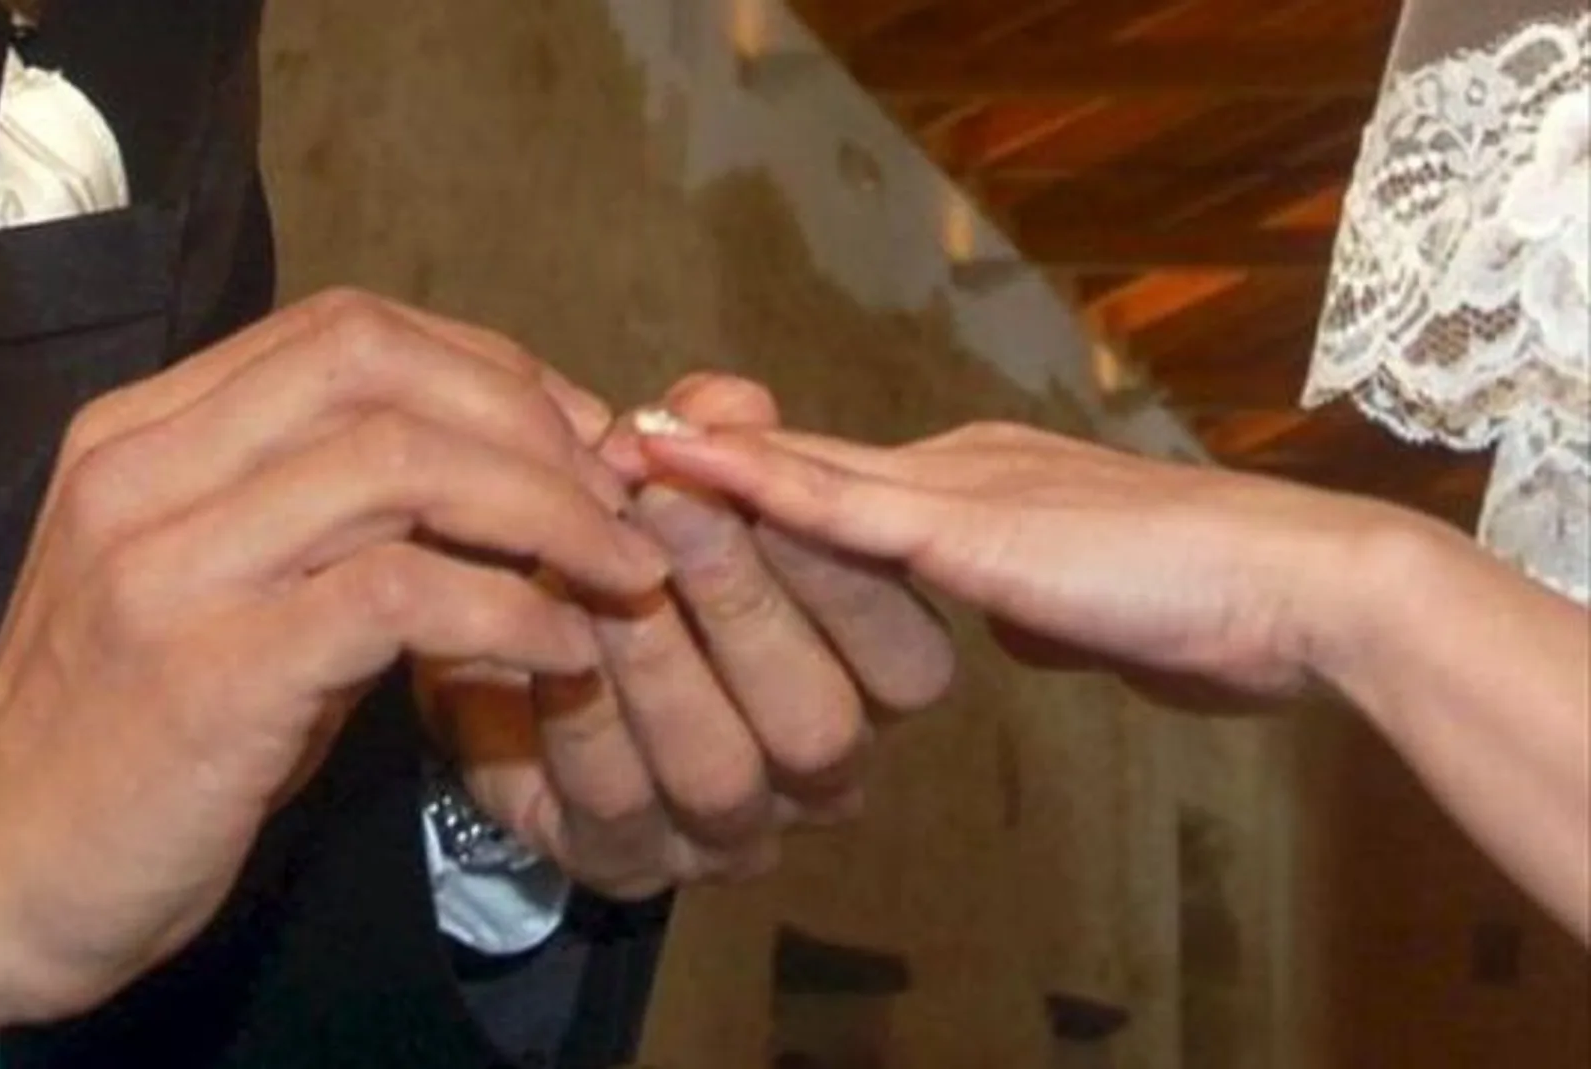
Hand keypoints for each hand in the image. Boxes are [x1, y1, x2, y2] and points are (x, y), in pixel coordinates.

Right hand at [0, 290, 666, 1031]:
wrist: (2, 870)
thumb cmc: (134, 734)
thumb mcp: (218, 590)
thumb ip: (328, 520)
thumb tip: (501, 483)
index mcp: (145, 431)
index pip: (346, 332)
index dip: (487, 367)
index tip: (576, 435)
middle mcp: (146, 470)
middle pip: (378, 363)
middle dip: (527, 417)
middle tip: (614, 494)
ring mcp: (171, 565)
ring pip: (400, 462)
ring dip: (545, 510)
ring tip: (620, 570)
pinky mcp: (211, 670)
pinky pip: (400, 595)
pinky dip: (507, 611)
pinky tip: (562, 648)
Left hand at [424, 374, 954, 899]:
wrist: (514, 654)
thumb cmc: (639, 562)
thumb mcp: (686, 485)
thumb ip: (720, 441)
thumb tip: (724, 404)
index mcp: (871, 685)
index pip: (905, 651)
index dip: (835, 564)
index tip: (754, 469)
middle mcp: (822, 775)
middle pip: (818, 719)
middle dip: (740, 601)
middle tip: (666, 501)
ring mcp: (728, 834)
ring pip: (719, 769)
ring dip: (655, 657)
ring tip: (597, 567)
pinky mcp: (628, 863)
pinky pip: (612, 798)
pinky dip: (579, 709)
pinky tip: (544, 636)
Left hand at [640, 420, 1416, 702]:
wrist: (1294, 590)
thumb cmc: (1208, 609)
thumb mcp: (1090, 613)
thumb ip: (1035, 602)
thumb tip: (1013, 619)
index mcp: (979, 491)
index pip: (844, 487)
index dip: (758, 485)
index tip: (676, 482)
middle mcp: (954, 468)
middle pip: (803, 463)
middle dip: (706, 462)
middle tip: (606, 441)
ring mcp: (956, 488)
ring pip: (800, 472)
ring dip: (699, 462)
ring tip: (605, 440)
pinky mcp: (966, 527)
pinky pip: (834, 503)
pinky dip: (747, 483)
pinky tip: (672, 466)